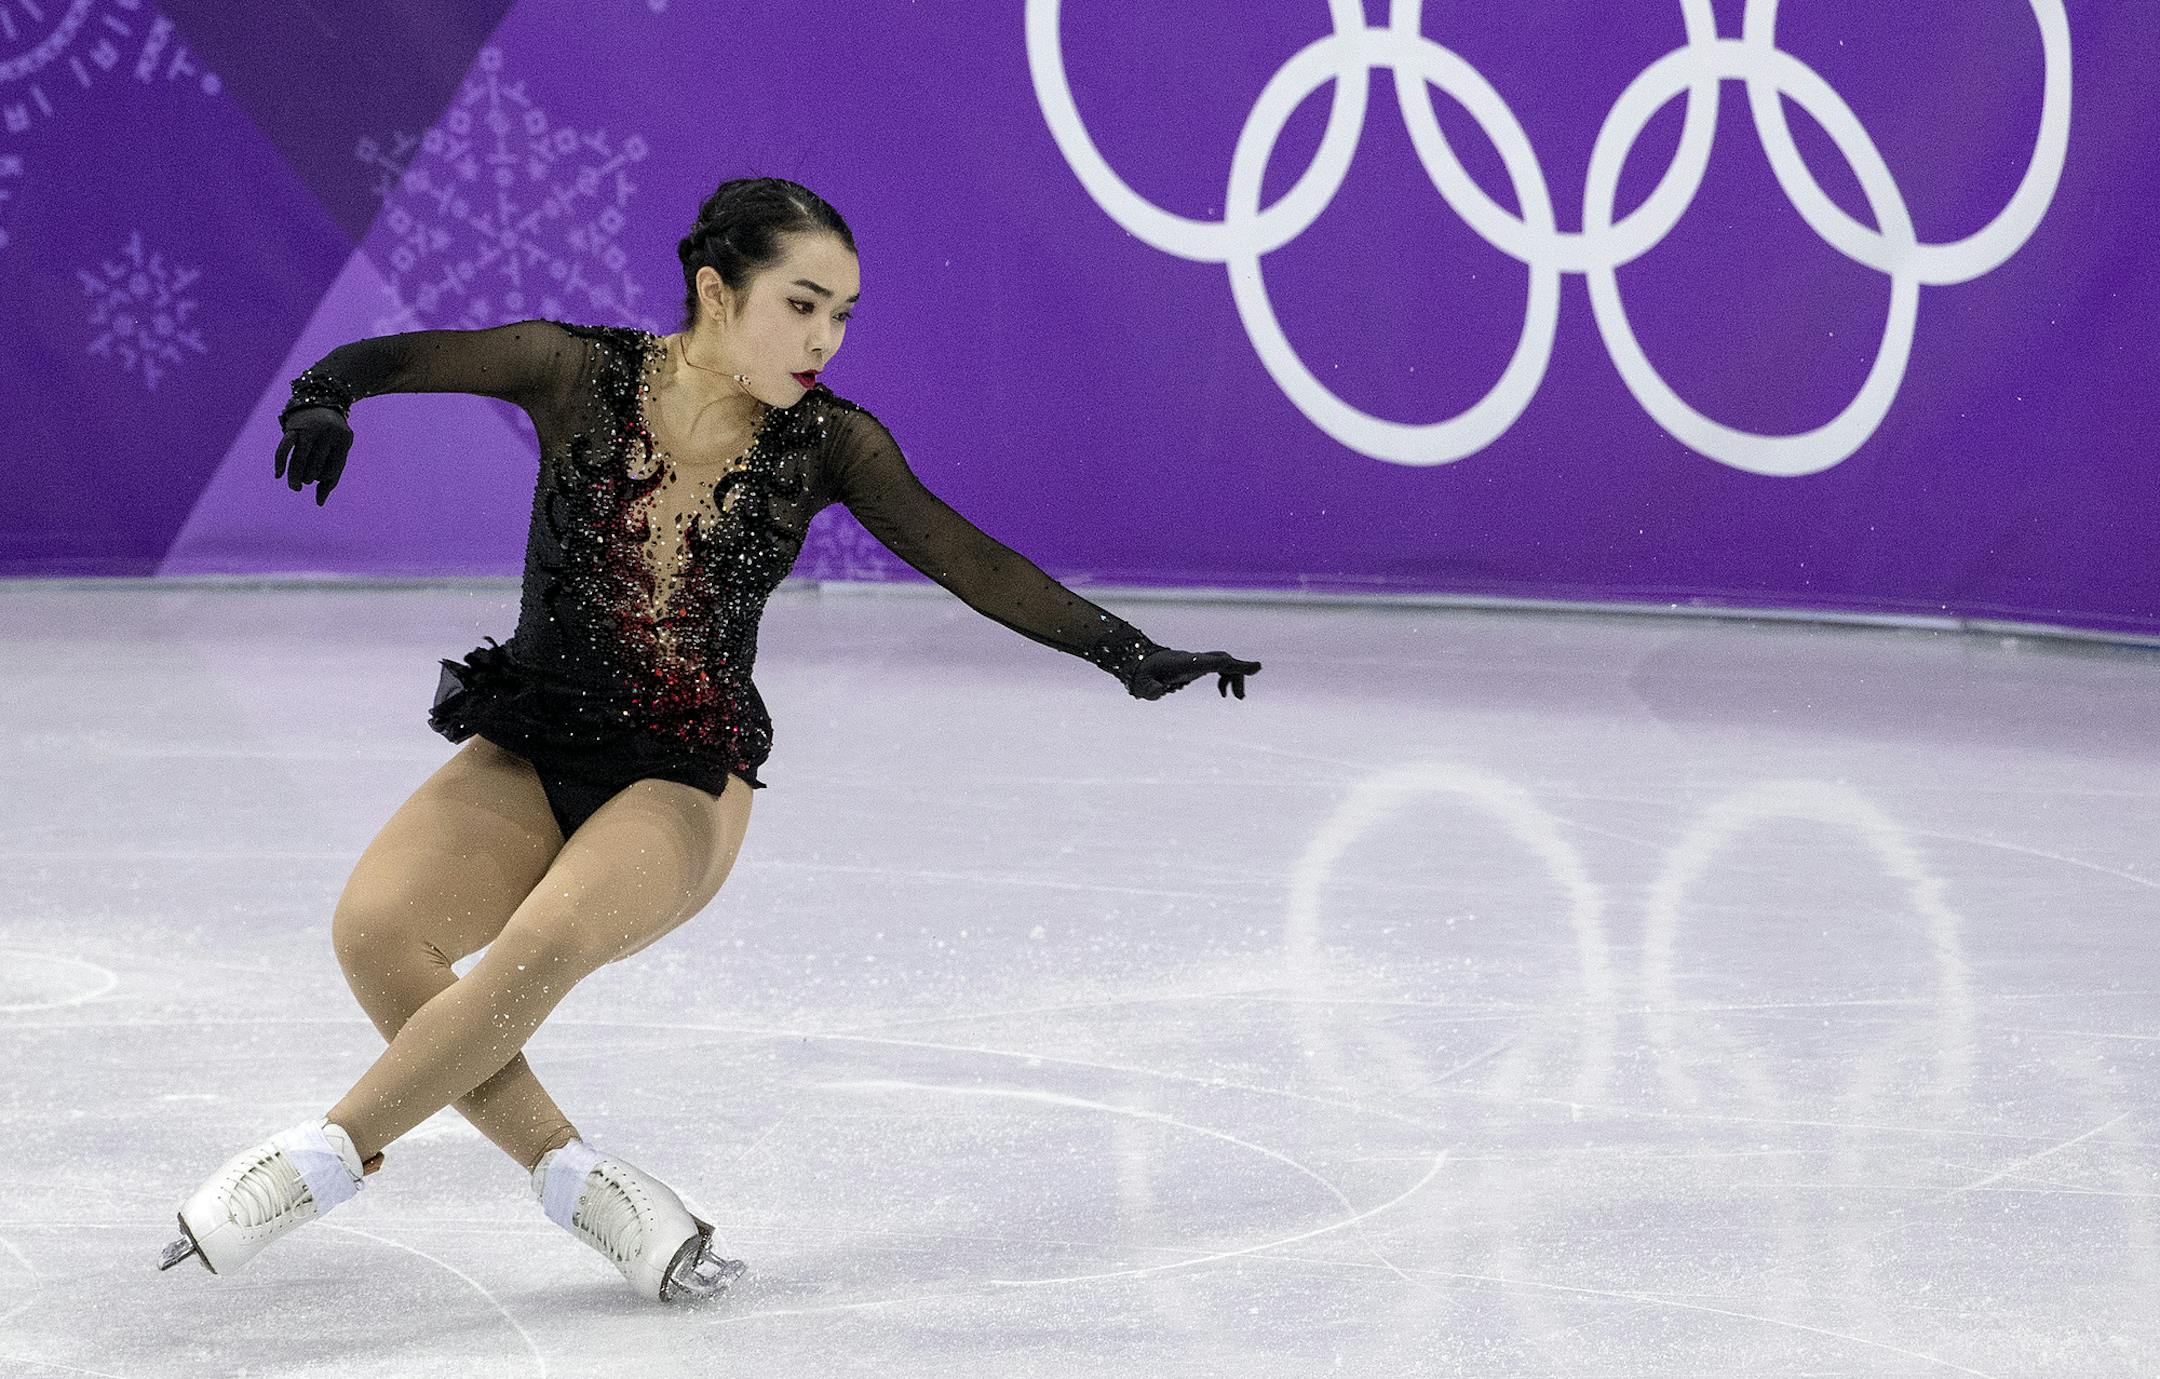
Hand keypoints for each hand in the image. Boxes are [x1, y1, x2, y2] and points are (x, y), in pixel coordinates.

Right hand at [274, 406, 352, 505]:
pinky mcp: (293, 428)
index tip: (318, 479)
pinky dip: (280, 462)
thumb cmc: (332, 436)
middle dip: (309, 477)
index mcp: (343, 440)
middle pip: (316, 465)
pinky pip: (284, 448)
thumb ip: (331, 477)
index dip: (326, 477)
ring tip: (294, 487)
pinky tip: (278, 475)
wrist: (321, 403)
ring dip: (295, 476)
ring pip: (300, 459)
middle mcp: (326, 434)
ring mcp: (309, 430)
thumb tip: (319, 503)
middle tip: (304, 481)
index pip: (334, 467)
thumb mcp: (339, 451)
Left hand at [1128, 648, 1261, 700]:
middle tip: (1240, 698)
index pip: (1214, 662)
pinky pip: (1220, 666)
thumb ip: (1150, 689)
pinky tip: (1223, 693)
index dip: (1236, 665)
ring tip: (1236, 697)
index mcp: (1186, 664)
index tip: (1257, 667)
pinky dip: (1227, 677)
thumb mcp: (1142, 686)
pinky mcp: (1198, 664)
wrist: (1139, 663)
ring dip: (1234, 677)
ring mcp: (1197, 660)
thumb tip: (1157, 692)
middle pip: (1224, 660)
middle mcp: (1195, 659)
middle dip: (1238, 674)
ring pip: (1224, 662)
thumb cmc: (1142, 677)